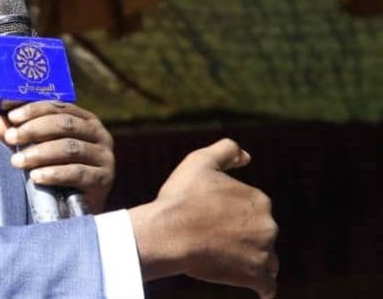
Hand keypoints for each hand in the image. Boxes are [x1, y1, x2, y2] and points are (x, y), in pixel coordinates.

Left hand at [0, 100, 114, 212]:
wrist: (78, 209)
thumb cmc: (58, 172)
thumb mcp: (38, 149)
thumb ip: (20, 134)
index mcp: (85, 120)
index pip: (59, 107)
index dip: (34, 109)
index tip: (12, 117)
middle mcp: (99, 134)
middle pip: (65, 124)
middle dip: (34, 129)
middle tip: (11, 137)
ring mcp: (104, 157)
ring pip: (69, 147)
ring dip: (40, 153)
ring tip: (17, 161)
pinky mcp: (103, 179)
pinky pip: (77, 172)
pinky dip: (54, 173)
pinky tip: (36, 177)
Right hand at [129, 138, 278, 297]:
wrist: (167, 234)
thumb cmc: (180, 198)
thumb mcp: (199, 161)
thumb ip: (226, 151)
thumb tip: (248, 157)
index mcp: (259, 199)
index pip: (252, 209)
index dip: (231, 213)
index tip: (210, 217)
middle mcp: (269, 225)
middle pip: (261, 234)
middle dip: (244, 237)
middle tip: (213, 239)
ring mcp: (264, 253)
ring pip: (266, 259)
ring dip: (253, 260)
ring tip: (226, 260)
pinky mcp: (256, 277)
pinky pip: (267, 286)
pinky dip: (260, 286)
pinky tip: (253, 286)